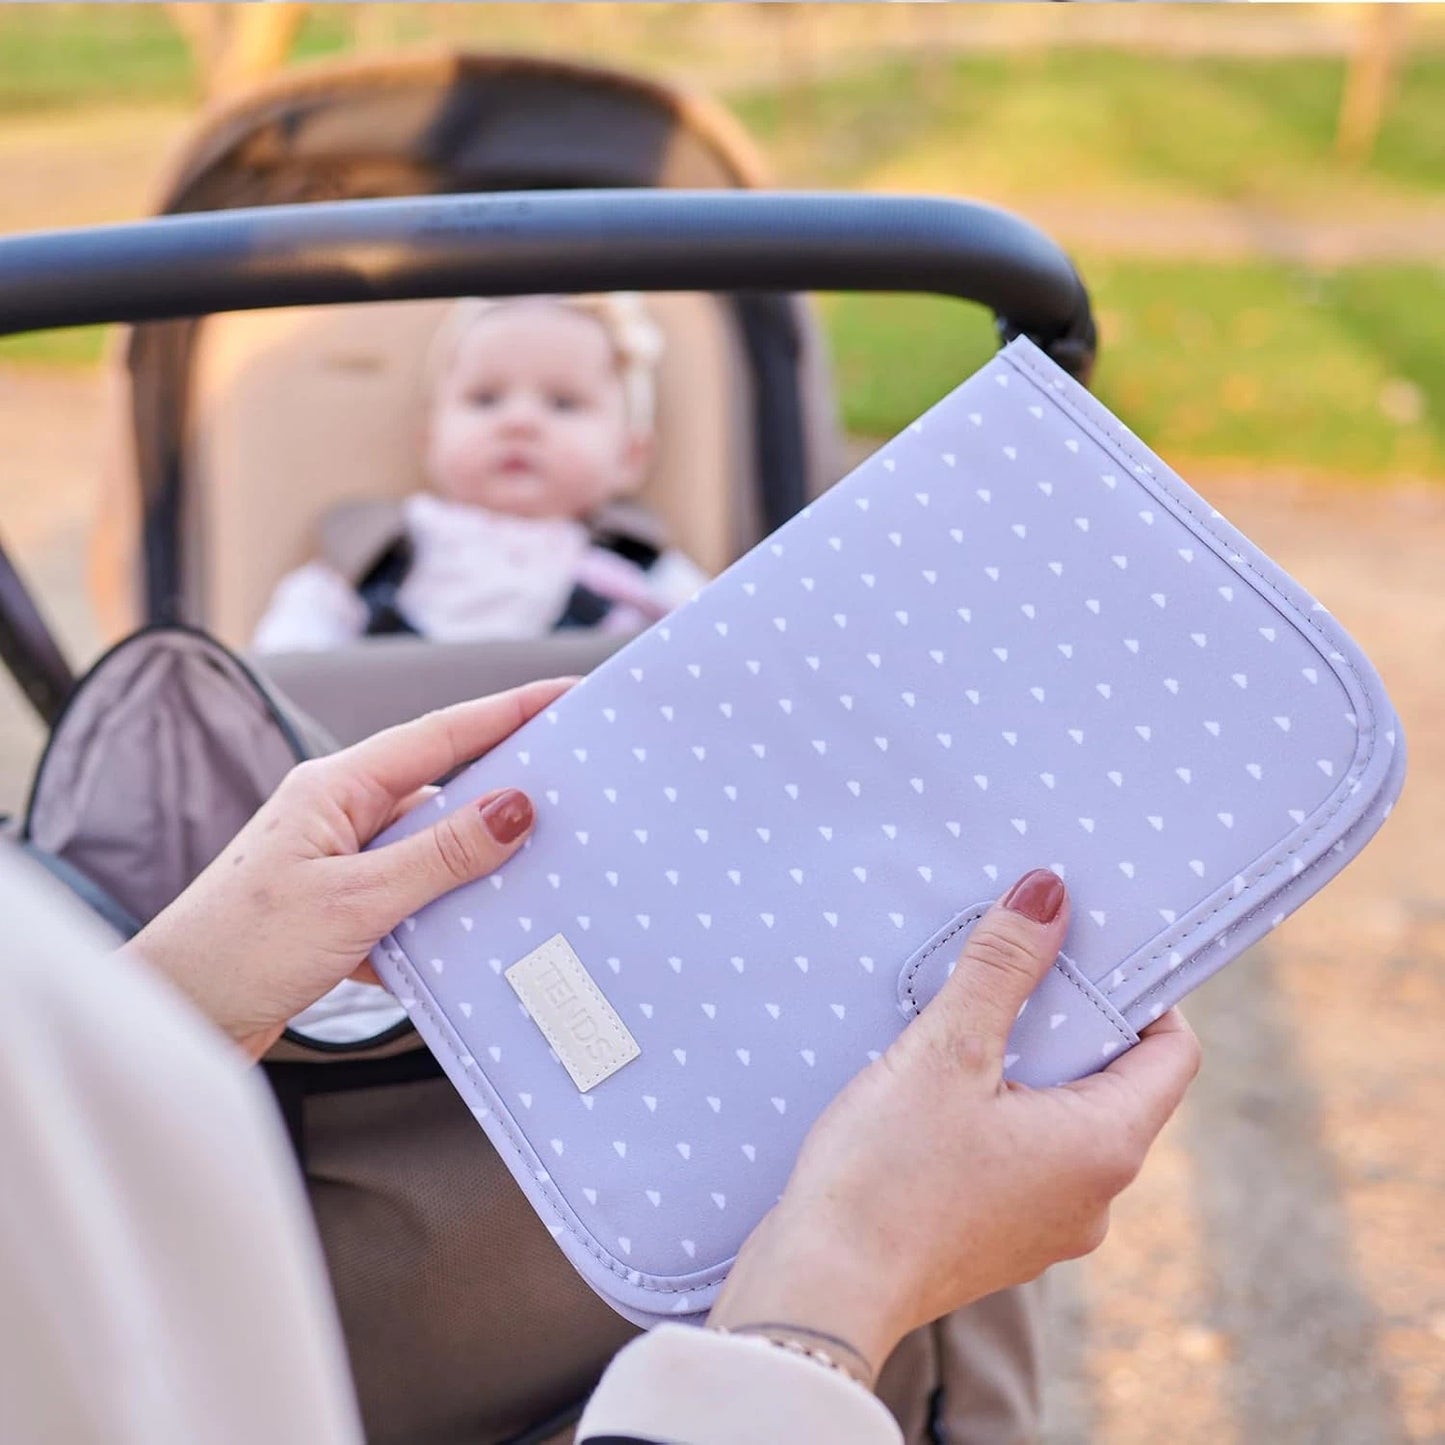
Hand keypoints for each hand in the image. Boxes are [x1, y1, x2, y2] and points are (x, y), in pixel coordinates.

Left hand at [124, 677, 572, 1059]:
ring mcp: (336, 865)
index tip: (565, 694)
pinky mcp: (336, 914)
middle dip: (504, 794)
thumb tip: (517, 807)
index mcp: (335, 787)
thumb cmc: (241, 950)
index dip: (508, 710)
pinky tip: (475, 946)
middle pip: (441, 790)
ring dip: (474, 872)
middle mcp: (338, 816)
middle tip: (574, 792)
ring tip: (539, 880)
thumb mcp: (356, 899)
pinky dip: (442, 923)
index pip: (440, 734)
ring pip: (429, 854)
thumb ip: (441, 854)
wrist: (176, 1020)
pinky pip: (410, 904)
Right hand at [707, 867, 1200, 1386]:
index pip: (1172, 1053)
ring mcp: (1046, 1227)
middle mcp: (1094, 1198)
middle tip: (1008, 975)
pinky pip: (1019, 1157)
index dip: (1140, 992)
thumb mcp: (945, 1051)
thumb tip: (1048, 893)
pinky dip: (992, 1114)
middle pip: (1112, 1082)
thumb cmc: (886, 1174)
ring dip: (1020, 1069)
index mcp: (1104, 1148)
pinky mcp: (996, 1240)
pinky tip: (929, 1094)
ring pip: (1059, 1119)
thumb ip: (1001, 968)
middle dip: (1064, 1022)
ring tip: (956, 1030)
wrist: (819, 1289)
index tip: (1085, 951)